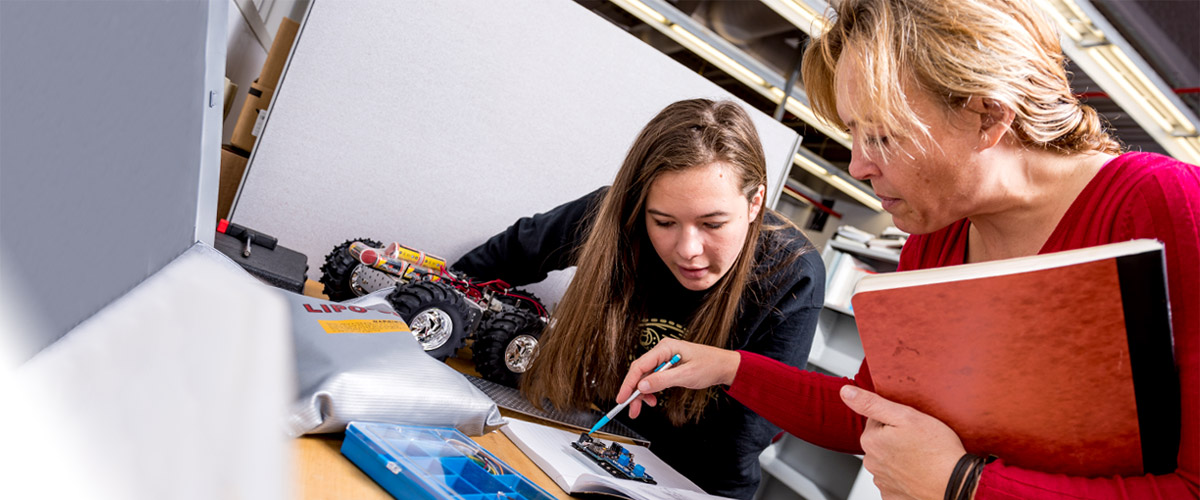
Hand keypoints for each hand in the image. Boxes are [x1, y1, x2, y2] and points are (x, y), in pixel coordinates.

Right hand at [614, 338, 739, 417]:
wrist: (724, 366)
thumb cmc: (710, 365)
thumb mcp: (686, 375)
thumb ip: (663, 380)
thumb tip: (642, 386)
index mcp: (665, 348)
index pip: (640, 366)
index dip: (629, 383)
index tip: (622, 398)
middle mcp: (662, 351)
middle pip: (639, 372)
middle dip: (633, 392)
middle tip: (631, 409)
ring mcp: (664, 359)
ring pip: (644, 378)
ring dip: (641, 394)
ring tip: (642, 408)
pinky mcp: (667, 367)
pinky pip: (652, 379)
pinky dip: (650, 391)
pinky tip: (652, 399)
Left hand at [840, 385, 966, 499]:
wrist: (956, 484)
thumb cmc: (937, 450)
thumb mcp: (905, 416)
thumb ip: (872, 403)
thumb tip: (846, 393)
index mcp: (870, 441)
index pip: (876, 420)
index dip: (897, 419)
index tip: (912, 425)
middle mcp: (872, 463)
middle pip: (881, 441)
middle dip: (897, 438)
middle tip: (920, 440)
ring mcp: (882, 482)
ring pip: (889, 460)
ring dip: (902, 456)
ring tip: (922, 456)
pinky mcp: (894, 495)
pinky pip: (896, 479)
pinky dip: (906, 475)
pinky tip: (920, 472)